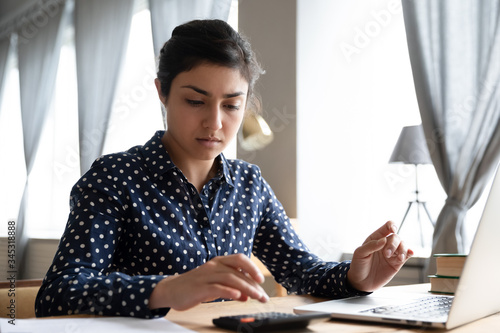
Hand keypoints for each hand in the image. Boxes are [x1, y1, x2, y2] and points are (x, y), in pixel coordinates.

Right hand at [149, 253, 268, 310]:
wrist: (171, 290)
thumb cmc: (195, 286)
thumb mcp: (215, 285)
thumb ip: (231, 288)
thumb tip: (247, 295)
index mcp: (218, 262)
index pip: (240, 259)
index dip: (252, 267)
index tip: (261, 280)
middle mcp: (214, 266)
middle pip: (238, 272)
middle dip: (253, 284)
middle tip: (263, 296)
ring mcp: (206, 276)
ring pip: (230, 279)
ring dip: (247, 288)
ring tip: (257, 297)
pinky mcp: (199, 288)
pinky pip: (217, 288)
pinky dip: (229, 291)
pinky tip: (239, 296)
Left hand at [347, 221, 413, 291]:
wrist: (361, 282)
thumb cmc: (358, 265)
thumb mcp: (360, 254)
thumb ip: (371, 246)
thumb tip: (384, 240)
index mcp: (375, 238)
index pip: (386, 227)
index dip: (391, 225)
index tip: (393, 230)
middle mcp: (385, 244)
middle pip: (396, 237)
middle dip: (393, 244)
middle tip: (387, 254)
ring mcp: (392, 253)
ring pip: (403, 245)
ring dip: (402, 249)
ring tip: (399, 258)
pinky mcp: (397, 263)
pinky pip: (406, 255)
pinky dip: (409, 252)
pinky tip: (410, 253)